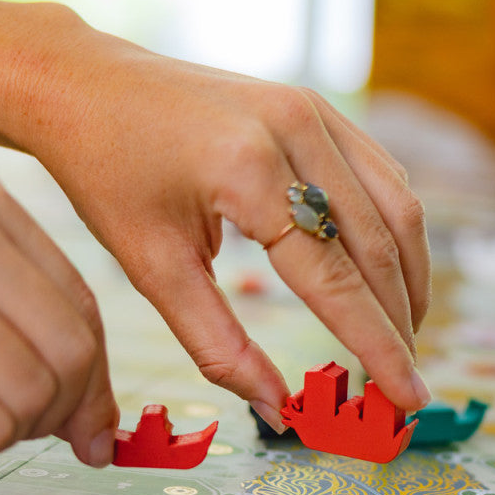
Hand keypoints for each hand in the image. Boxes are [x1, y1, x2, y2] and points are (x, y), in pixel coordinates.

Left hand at [0, 0, 432, 427]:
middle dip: (401, 323)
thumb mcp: (152, 268)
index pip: (336, 280)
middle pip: (380, 245)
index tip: (407, 399)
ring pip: (398, 207)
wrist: (83, 85)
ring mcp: (312, 110)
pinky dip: (394, 231)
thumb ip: (218, 345)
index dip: (379, 348)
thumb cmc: (107, 175)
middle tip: (406, 384)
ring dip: (410, 279)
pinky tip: (388, 275)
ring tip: (403, 337)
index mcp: (247, 173)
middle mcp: (294, 130)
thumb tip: (275, 409)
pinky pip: (381, 174)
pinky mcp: (316, 105)